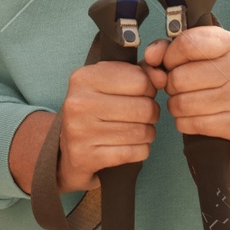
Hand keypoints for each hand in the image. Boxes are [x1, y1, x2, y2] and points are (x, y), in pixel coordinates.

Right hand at [56, 60, 158, 191]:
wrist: (68, 149)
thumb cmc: (96, 110)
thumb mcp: (110, 83)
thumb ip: (140, 73)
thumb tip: (162, 76)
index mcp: (84, 78)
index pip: (140, 80)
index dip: (149, 89)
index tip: (140, 94)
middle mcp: (78, 103)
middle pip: (144, 108)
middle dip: (151, 113)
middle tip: (142, 115)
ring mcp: (80, 131)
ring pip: (142, 132)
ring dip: (147, 133)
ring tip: (136, 130)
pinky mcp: (86, 157)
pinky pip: (135, 153)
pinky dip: (140, 150)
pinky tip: (129, 146)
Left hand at [143, 26, 229, 166]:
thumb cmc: (216, 79)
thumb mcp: (197, 55)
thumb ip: (167, 49)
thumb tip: (151, 57)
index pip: (186, 44)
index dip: (169, 57)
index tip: (170, 64)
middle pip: (179, 77)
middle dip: (171, 85)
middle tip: (181, 88)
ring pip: (182, 103)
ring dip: (176, 106)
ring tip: (187, 102)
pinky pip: (192, 123)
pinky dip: (185, 123)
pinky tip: (194, 118)